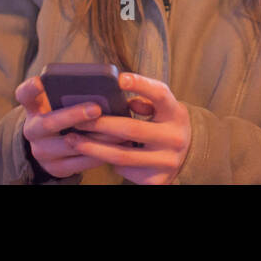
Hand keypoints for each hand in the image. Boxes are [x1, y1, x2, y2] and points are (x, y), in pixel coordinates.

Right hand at [15, 76, 108, 178]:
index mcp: (34, 107)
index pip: (25, 95)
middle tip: (96, 108)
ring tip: (118, 128)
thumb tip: (113, 81)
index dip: (30, 89)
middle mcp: (32, 130)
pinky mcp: (55, 168)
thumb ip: (75, 90)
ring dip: (95, 137)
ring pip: (69, 145)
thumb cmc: (66, 113)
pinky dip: (100, 154)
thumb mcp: (63, 100)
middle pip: (48, 123)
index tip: (39, 81)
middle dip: (73, 115)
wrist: (56, 144)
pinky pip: (79, 163)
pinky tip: (118, 145)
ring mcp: (42, 152)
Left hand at [66, 72, 191, 184]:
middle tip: (77, 120)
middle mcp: (175, 138)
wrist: (187, 156)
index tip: (119, 79)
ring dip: (93, 147)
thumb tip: (122, 100)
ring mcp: (167, 161)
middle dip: (100, 124)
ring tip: (73, 140)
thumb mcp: (163, 109)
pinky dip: (108, 162)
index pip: (160, 94)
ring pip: (121, 155)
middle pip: (131, 129)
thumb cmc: (166, 124)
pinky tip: (94, 155)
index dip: (140, 85)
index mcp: (176, 113)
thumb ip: (146, 101)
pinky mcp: (157, 181)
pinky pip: (124, 172)